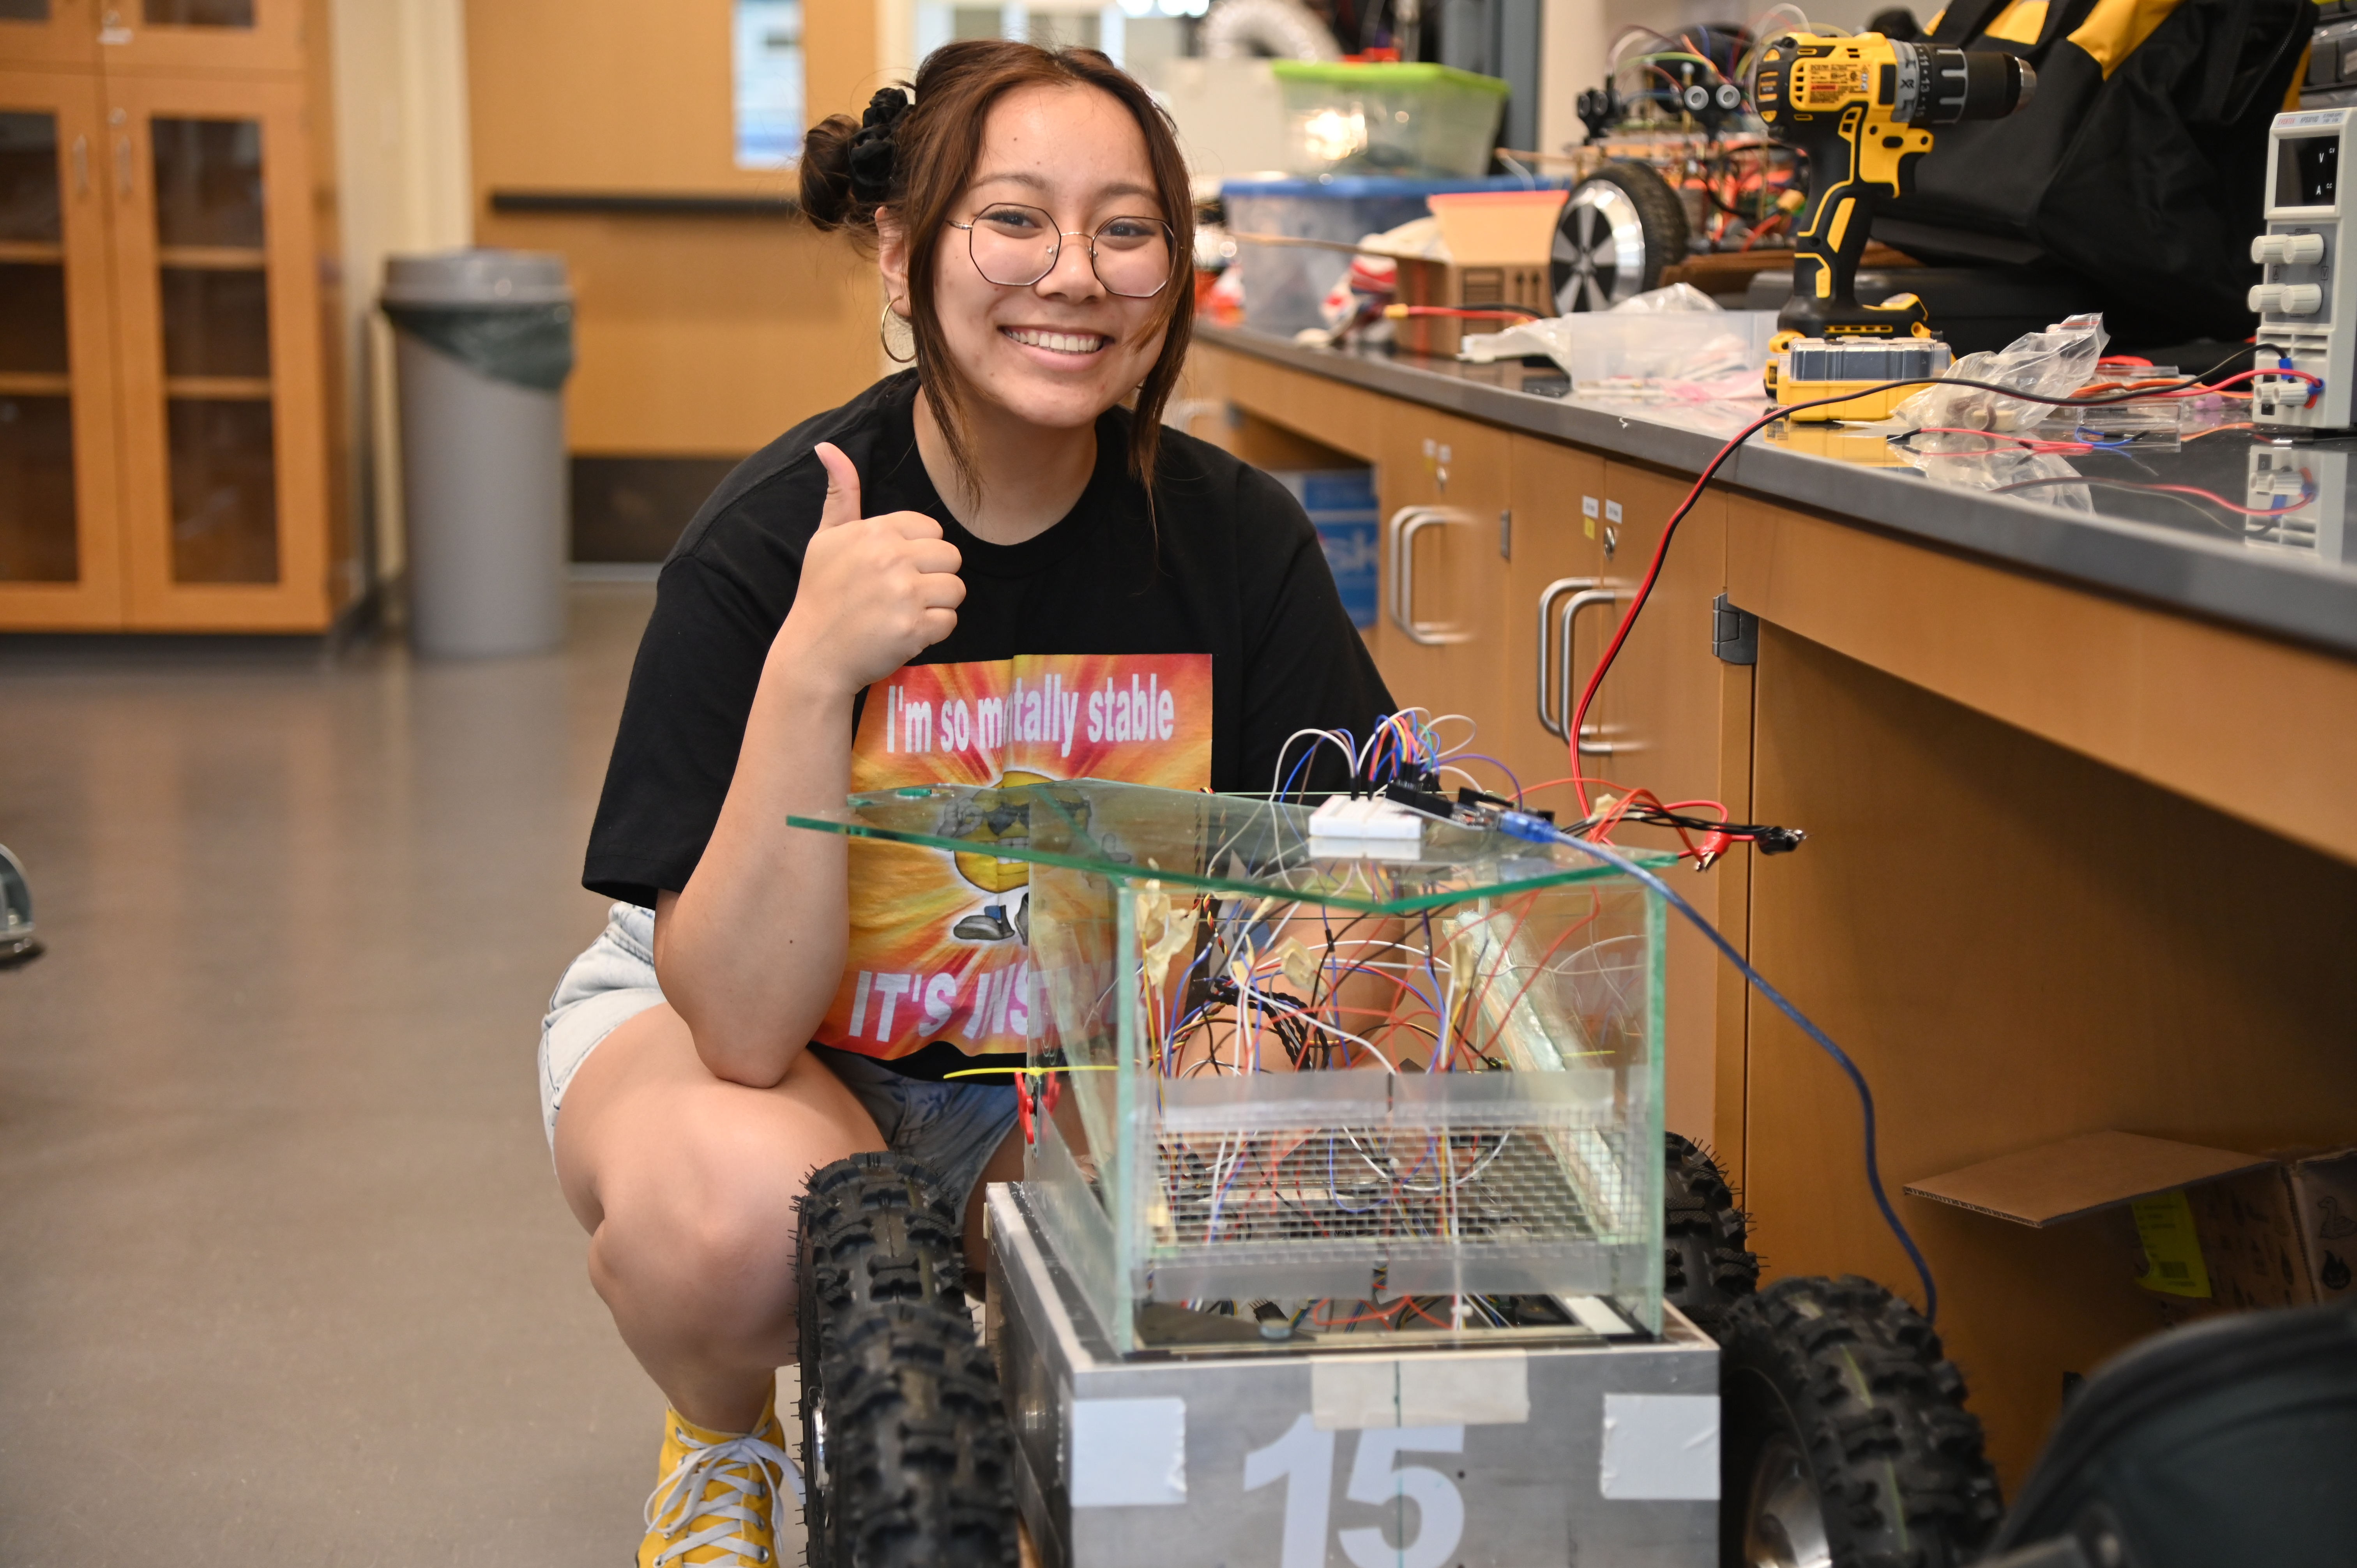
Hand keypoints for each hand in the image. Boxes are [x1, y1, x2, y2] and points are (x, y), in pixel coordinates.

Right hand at [772, 442, 964, 692]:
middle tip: (903, 595)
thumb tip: (827, 447)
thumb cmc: (820, 595)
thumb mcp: (825, 538)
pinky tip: (906, 633)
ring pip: (956, 589)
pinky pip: (950, 621)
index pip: (932, 529)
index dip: (920, 551)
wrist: (813, 654)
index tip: (896, 569)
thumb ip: (840, 494)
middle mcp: (892, 557)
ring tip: (906, 612)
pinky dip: (933, 631)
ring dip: (937, 605)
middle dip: (934, 577)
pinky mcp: (914, 628)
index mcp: (876, 532)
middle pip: (951, 557)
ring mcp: (904, 593)